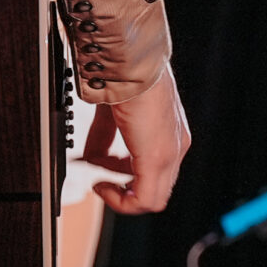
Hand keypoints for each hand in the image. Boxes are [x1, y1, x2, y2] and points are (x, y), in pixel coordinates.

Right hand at [89, 64, 190, 214]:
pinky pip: (144, 200)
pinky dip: (121, 200)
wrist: (131, 66)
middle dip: (122, 186)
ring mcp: (170, 154)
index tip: (103, 168)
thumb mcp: (114, 115)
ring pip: (152, 199)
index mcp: (171, 134)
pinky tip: (102, 186)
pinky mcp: (158, 159)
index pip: (154, 170)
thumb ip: (104, 139)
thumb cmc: (125, 78)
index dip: (125, 173)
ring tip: (100, 182)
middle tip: (100, 177)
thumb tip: (90, 157)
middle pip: (154, 187)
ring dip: (122, 196)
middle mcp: (176, 146)